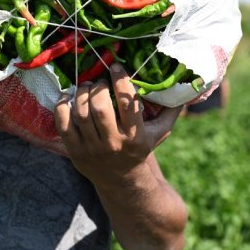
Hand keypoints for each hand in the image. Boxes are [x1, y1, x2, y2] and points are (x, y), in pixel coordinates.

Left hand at [54, 63, 181, 181]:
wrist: (121, 182)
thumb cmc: (140, 148)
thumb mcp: (159, 132)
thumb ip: (170, 110)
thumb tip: (187, 86)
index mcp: (136, 136)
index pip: (128, 104)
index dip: (120, 81)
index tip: (116, 67)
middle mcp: (113, 143)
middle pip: (100, 108)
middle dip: (98, 87)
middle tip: (100, 81)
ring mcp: (92, 149)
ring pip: (81, 113)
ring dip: (81, 93)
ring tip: (86, 87)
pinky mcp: (75, 152)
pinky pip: (63, 125)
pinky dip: (62, 106)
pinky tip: (68, 97)